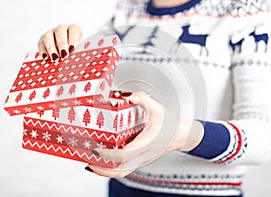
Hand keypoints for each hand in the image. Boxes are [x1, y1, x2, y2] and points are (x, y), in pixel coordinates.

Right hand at [38, 24, 82, 60]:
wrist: (67, 48)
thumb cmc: (76, 49)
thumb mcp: (80, 49)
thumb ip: (79, 52)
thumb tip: (76, 61)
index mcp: (74, 29)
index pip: (73, 30)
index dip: (73, 40)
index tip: (72, 49)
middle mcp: (62, 28)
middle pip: (60, 32)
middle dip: (62, 44)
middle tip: (64, 55)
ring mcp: (51, 32)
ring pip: (48, 37)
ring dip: (51, 48)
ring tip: (55, 58)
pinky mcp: (43, 39)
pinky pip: (41, 43)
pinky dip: (43, 50)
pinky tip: (45, 58)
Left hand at [85, 91, 203, 177]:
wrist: (183, 135)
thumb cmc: (172, 125)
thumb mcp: (157, 108)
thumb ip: (142, 99)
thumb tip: (127, 96)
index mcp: (145, 144)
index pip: (123, 155)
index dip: (107, 155)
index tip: (95, 150)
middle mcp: (142, 156)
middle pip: (119, 170)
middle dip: (101, 169)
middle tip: (87, 161)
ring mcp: (142, 160)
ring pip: (121, 173)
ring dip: (105, 171)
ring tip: (92, 164)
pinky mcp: (141, 160)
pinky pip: (125, 169)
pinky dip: (113, 168)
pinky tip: (106, 161)